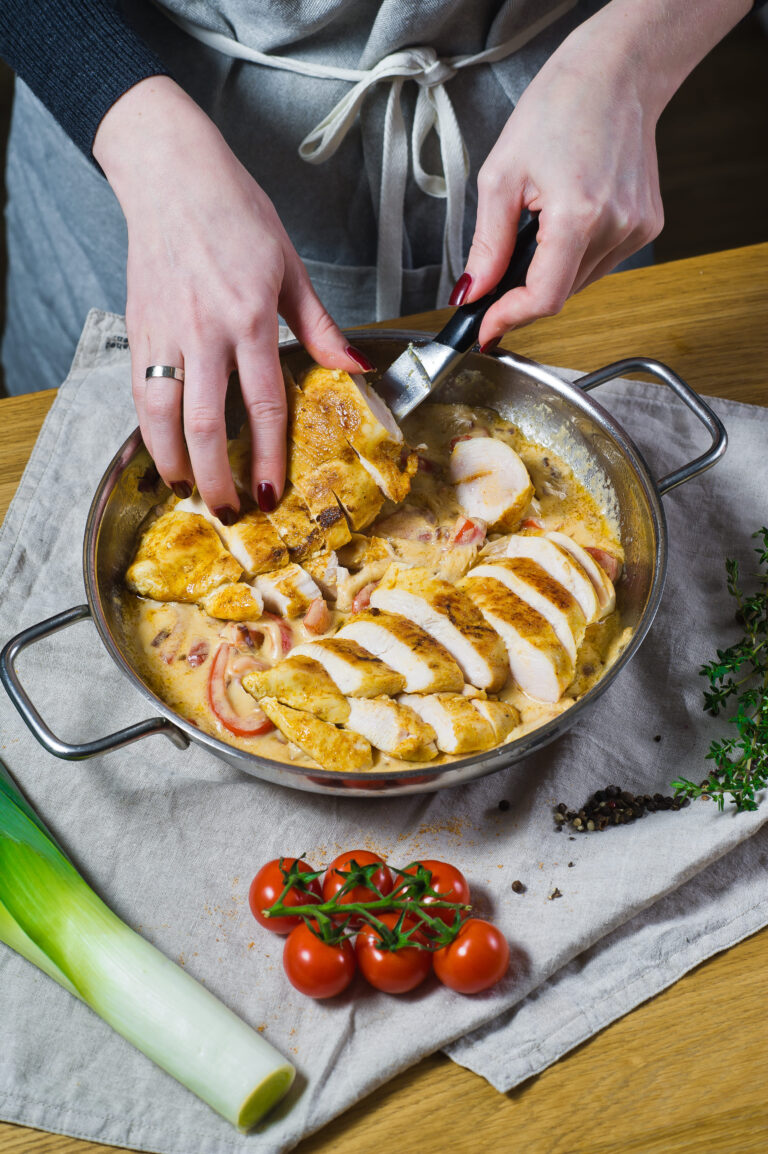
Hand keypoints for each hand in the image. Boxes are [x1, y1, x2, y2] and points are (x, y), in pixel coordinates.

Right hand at [94, 77, 366, 518]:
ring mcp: (165, 330)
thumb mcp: (290, 266)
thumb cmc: (235, 212)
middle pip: (207, 423)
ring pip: (162, 413)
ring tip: (187, 490)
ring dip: (173, 461)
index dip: (267, 456)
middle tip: (229, 510)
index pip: (263, 403)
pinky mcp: (138, 326)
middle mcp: (204, 330)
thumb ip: (320, 326)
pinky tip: (161, 447)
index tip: (270, 492)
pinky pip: (139, 389)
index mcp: (250, 318)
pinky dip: (149, 427)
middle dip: (217, 476)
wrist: (172, 175)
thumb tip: (356, 368)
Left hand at [457, 0, 749, 349]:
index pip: (543, 298)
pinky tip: (568, 218)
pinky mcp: (646, 226)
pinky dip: (574, 256)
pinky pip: (599, 263)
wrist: (615, 75)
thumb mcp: (501, 176)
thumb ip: (486, 245)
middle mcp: (615, 227)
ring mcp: (635, 229)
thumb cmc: (559, 109)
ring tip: (538, 225)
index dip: (509, 319)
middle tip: (497, 273)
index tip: (484, 328)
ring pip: (579, 282)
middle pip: (559, 293)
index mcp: (578, 214)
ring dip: (549, 273)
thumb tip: (472, 293)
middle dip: (522, 292)